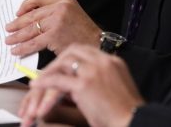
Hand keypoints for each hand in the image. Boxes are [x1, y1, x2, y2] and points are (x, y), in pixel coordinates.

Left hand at [5, 0, 101, 56]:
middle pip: (32, 14)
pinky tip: (17, 50)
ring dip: (17, 36)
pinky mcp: (54, 35)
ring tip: (9, 40)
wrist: (98, 44)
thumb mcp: (73, 14)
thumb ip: (55, 13)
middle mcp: (60, 7)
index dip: (26, 4)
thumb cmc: (85, 33)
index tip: (18, 12)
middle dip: (17, 23)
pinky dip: (23, 47)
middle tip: (9, 28)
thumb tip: (32, 20)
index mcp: (65, 0)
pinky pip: (34, 41)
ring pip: (31, 28)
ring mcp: (57, 21)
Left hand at [25, 44, 143, 126]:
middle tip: (48, 71)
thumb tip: (79, 86)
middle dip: (59, 60)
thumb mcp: (115, 90)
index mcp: (114, 62)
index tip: (62, 65)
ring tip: (40, 79)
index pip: (87, 50)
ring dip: (50, 70)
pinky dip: (45, 81)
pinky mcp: (84, 85)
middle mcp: (104, 62)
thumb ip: (101, 82)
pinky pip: (58, 79)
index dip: (71, 57)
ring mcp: (94, 71)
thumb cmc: (125, 113)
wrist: (133, 121)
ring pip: (64, 61)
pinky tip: (37, 85)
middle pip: (74, 50)